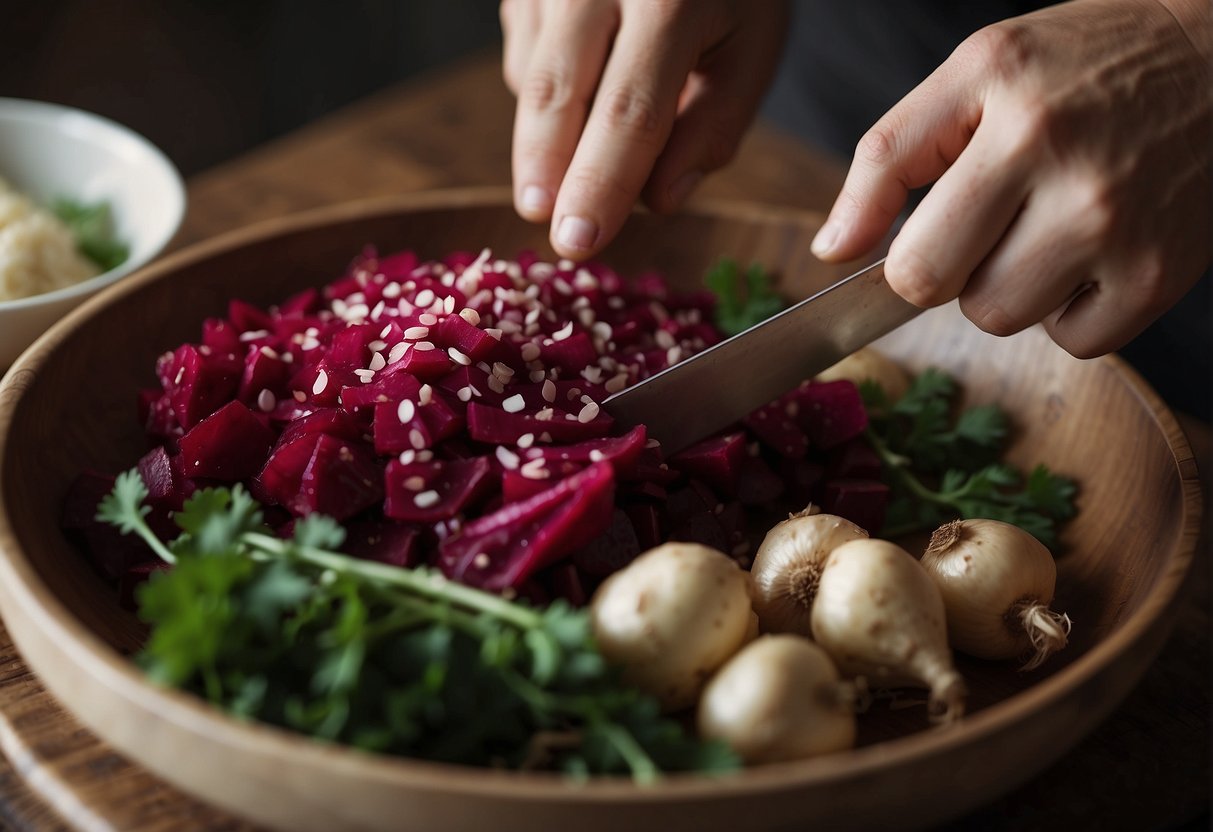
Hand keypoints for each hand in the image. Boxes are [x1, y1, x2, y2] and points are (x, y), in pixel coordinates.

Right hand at [500, 0, 787, 259]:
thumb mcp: (752, 49)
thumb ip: (713, 127)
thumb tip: (658, 202)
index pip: (629, 112)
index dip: (601, 183)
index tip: (579, 241)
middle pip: (557, 95)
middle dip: (548, 174)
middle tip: (556, 236)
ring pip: (531, 81)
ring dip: (548, 141)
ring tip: (585, 157)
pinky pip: (523, 58)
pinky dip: (548, 97)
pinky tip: (586, 89)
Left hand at [811, 0, 1210, 357]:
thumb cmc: (1082, 67)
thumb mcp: (974, 76)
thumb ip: (887, 158)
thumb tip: (831, 251)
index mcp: (1013, 119)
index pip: (914, 261)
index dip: (904, 259)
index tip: (925, 235)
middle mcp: (1074, 176)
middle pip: (953, 297)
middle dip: (954, 267)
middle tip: (992, 216)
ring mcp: (1124, 232)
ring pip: (1006, 320)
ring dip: (1010, 286)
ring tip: (1046, 224)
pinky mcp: (1164, 275)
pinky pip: (1076, 341)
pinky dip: (1071, 309)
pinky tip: (1090, 252)